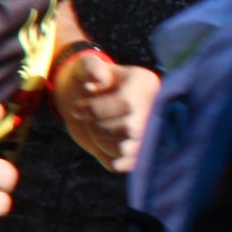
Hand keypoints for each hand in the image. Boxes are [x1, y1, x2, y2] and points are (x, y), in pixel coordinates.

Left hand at [55, 47, 157, 172]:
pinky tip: (102, 146)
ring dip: (102, 143)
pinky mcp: (141, 152)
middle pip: (131, 129)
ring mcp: (150, 131)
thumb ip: (90, 67)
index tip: (77, 110)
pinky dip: (110, 159)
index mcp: (145, 83)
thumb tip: (99, 79)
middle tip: (88, 122)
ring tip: (95, 131)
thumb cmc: (87, 80)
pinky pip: (126, 164)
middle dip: (99, 127)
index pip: (127, 104)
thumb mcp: (85, 67)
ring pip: (129, 149)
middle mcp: (155, 108)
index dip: (96, 110)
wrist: (87, 99)